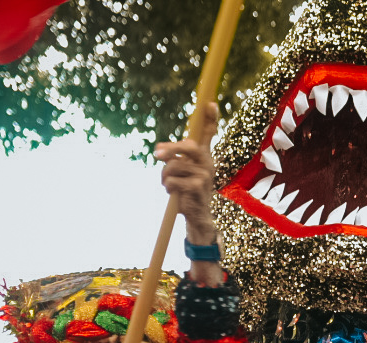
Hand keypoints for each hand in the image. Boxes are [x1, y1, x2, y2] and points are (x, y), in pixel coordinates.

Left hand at [156, 103, 218, 241]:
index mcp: (204, 156)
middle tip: (156, 154)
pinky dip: (167, 187)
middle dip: (171, 149)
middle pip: (188, 146)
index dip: (210, 119)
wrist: (196, 216)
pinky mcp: (198, 187)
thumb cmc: (187, 190)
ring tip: (168, 184)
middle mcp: (208, 163)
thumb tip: (159, 150)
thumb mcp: (182, 170)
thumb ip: (173, 156)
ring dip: (164, 176)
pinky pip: (172, 180)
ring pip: (174, 165)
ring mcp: (205, 175)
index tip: (210, 103)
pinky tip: (174, 193)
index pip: (209, 134)